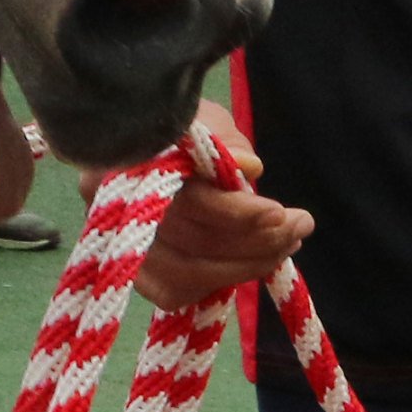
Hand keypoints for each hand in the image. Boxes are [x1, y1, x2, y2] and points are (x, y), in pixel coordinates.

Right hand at [136, 99, 312, 312]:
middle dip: (256, 239)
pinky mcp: (133, 270)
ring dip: (248, 264)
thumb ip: (224, 143)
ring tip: (288, 242)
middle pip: (190, 242)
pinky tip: (252, 259)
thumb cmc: (180, 126)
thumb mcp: (204, 119)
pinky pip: (177, 291)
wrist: (151, 144)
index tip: (279, 212)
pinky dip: (219, 281)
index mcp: (124, 162)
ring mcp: (118, 244)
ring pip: (187, 274)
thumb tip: (248, 170)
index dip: (235, 212)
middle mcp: (110, 208)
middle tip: (301, 225)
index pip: (185, 200)